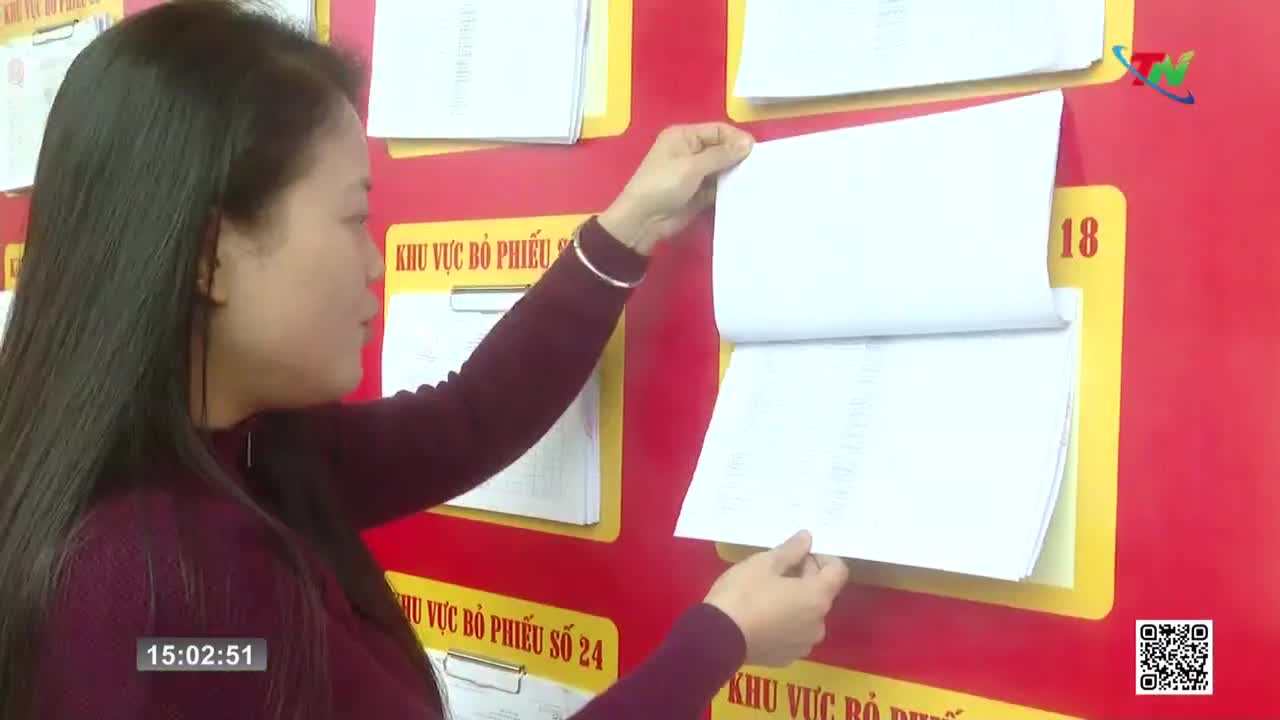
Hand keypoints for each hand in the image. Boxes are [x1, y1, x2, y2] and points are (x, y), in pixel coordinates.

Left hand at [598, 123, 753, 254]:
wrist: (643, 220)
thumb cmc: (663, 185)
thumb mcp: (692, 166)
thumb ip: (721, 154)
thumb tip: (748, 143)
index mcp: (684, 136)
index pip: (717, 130)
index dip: (736, 138)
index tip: (755, 151)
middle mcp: (690, 151)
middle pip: (722, 148)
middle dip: (738, 157)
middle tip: (758, 168)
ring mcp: (695, 173)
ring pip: (722, 169)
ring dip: (736, 174)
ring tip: (756, 180)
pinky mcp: (699, 193)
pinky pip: (719, 187)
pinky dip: (730, 190)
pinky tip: (746, 193)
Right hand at [703, 530, 849, 666]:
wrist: (716, 639)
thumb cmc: (742, 594)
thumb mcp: (763, 563)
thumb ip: (791, 550)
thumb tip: (808, 538)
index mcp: (817, 598)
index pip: (838, 571)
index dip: (822, 557)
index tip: (799, 553)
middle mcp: (818, 624)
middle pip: (821, 592)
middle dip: (805, 577)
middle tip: (775, 569)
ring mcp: (803, 644)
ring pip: (807, 614)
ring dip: (795, 601)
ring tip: (766, 594)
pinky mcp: (786, 658)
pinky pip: (793, 633)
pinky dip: (785, 622)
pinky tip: (761, 617)